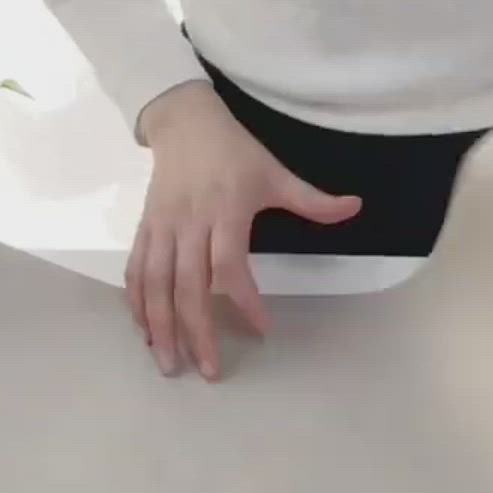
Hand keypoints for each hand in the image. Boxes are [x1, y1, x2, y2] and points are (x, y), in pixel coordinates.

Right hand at [128, 82, 360, 379]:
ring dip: (161, 327)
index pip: (230, 265)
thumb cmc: (234, 151)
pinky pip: (136, 271)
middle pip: (188, 286)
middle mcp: (189, 223)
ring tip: (169, 363)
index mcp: (225, 210)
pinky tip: (146, 331)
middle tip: (209, 370)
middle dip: (197, 332)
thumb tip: (356, 207)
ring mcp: (162, 227)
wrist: (184, 121)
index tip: (262, 329)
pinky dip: (138, 303)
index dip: (245, 300)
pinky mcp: (144, 229)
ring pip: (155, 285)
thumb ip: (312, 199)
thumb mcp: (275, 172)